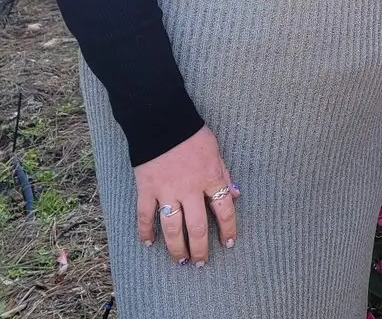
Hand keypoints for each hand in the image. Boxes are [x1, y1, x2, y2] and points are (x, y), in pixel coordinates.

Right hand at [134, 126, 239, 266]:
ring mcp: (167, 191)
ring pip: (172, 228)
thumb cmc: (192, 134)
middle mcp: (190, 189)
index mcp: (211, 178)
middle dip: (200, 248)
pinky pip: (145, 215)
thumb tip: (235, 195)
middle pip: (197, 227)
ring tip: (179, 260)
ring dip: (176, 248)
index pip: (224, 210)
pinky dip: (145, 231)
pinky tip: (148, 243)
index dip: (228, 230)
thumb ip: (224, 175)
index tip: (228, 244)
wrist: (161, 119)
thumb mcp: (216, 151)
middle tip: (200, 262)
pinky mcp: (146, 189)